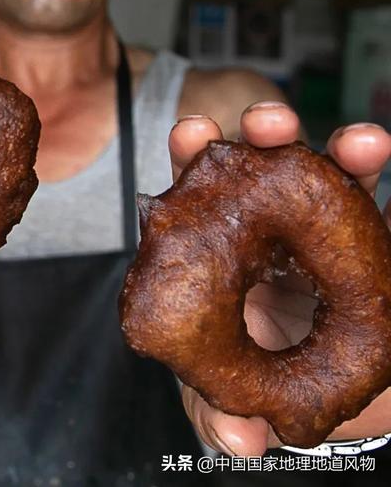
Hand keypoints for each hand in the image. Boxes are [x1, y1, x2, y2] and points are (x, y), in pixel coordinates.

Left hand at [169, 104, 390, 454]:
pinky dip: (374, 173)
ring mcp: (314, 225)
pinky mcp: (361, 235)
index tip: (194, 133)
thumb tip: (238, 440)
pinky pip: (371, 200)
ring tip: (361, 143)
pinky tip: (380, 157)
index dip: (192, 159)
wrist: (326, 385)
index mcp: (216, 247)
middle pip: (257, 165)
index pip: (197, 194)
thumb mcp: (234, 398)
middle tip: (269, 122)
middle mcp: (262, 224)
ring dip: (339, 150)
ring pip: (322, 172)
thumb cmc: (265, 377)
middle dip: (261, 133)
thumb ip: (223, 416)